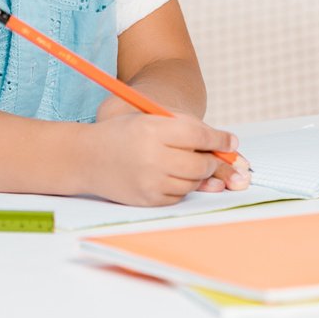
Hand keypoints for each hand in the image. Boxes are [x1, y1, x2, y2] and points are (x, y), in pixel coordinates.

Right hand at [82, 112, 247, 205]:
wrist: (87, 158)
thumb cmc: (124, 133)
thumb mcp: (152, 118)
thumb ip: (187, 127)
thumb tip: (228, 145)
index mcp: (153, 129)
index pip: (199, 136)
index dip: (220, 140)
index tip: (231, 142)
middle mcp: (152, 156)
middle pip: (201, 165)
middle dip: (211, 162)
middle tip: (209, 157)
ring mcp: (150, 181)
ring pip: (193, 183)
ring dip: (196, 175)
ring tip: (181, 163)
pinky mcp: (147, 199)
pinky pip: (179, 196)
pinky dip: (180, 187)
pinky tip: (167, 176)